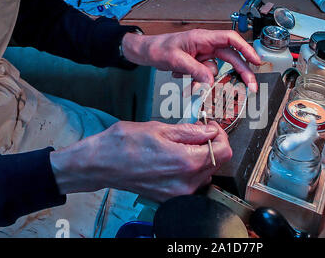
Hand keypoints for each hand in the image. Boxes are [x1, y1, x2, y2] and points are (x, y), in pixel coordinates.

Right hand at [49, 121, 231, 201]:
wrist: (100, 164)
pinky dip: (189, 169)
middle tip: (195, 132)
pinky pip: (191, 183)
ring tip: (181, 145)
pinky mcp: (170, 198)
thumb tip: (211, 130)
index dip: (220, 134)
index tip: (210, 126)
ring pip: (205, 173)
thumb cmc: (124, 144)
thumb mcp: (160, 128)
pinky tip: (174, 158)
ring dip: (200, 157)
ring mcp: (178, 194)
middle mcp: (185, 183)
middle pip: (217, 163)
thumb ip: (192, 131)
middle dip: (211, 144)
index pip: (225, 151)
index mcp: (186, 162)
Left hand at [121, 29, 260, 91]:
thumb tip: (210, 81)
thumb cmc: (158, 48)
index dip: (246, 49)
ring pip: (216, 70)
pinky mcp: (198, 63)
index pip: (230, 40)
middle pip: (231, 58)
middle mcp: (206, 45)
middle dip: (241, 72)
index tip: (256, 61)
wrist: (146, 52)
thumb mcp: (175, 60)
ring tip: (189, 83)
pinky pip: (205, 75)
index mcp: (203, 38)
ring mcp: (203, 55)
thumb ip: (195, 70)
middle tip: (251, 87)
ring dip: (207, 81)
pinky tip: (182, 77)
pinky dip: (197, 81)